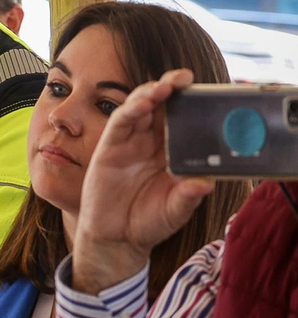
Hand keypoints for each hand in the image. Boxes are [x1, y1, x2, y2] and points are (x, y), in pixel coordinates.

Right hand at [71, 69, 214, 293]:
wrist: (115, 239)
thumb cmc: (148, 222)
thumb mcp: (175, 211)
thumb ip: (188, 197)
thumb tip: (205, 184)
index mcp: (172, 152)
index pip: (182, 118)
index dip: (192, 102)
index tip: (207, 90)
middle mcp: (151, 142)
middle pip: (162, 105)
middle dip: (172, 87)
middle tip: (186, 78)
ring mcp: (129, 143)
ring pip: (140, 107)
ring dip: (151, 92)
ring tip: (165, 86)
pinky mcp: (109, 148)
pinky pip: (120, 123)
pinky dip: (130, 110)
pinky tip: (142, 103)